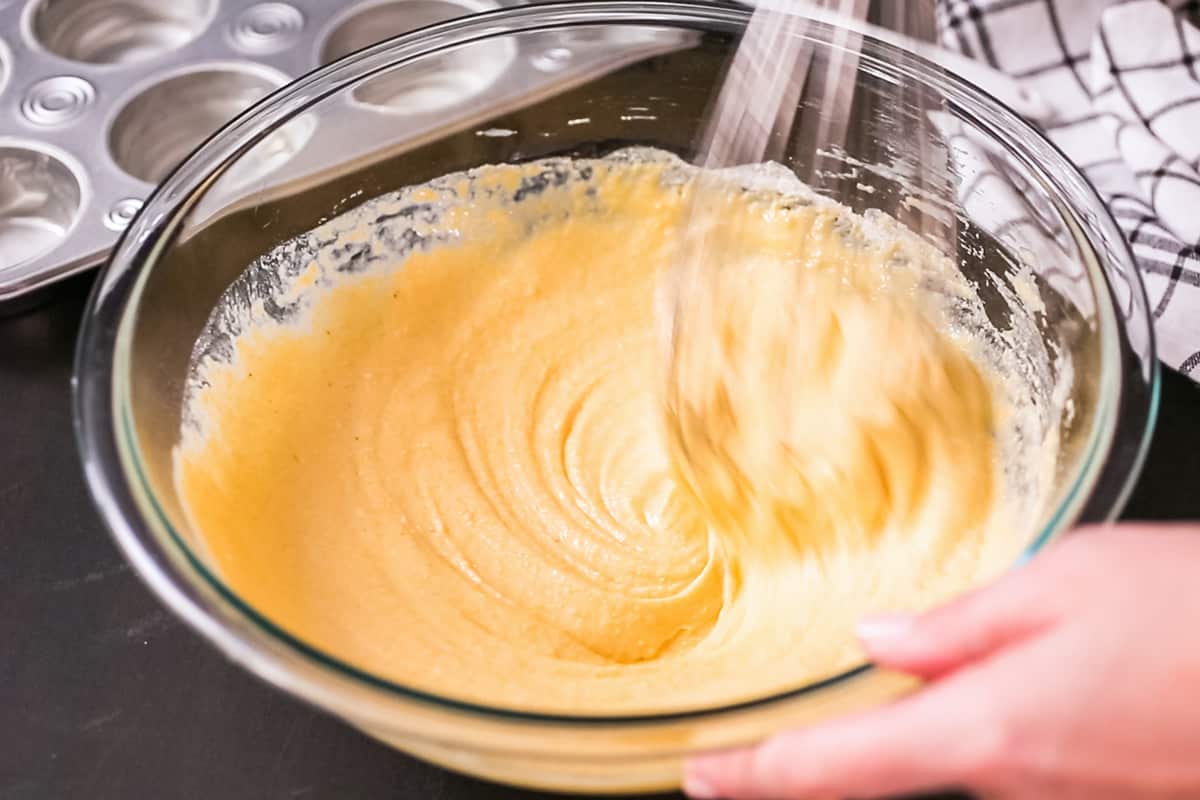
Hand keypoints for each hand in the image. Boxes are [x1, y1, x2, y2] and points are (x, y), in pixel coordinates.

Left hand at [684, 525, 1199, 798]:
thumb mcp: (1062, 582)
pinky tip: (987, 689)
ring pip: (951, 759)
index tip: (702, 775)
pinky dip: (974, 728)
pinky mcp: (1098, 787)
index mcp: (985, 724)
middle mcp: (1016, 779)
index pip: (838, 765)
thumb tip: (877, 639)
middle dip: (823, 755)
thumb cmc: (1192, 612)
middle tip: (752, 745)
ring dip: (905, 734)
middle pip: (887, 769)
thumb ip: (957, 623)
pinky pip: (1009, 758)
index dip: (758, 774)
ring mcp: (1061, 793)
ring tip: (873, 701)